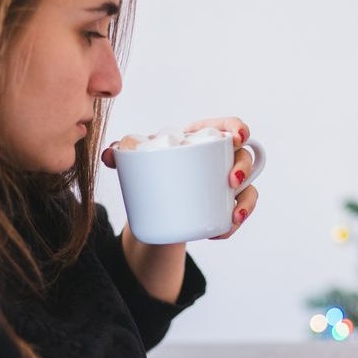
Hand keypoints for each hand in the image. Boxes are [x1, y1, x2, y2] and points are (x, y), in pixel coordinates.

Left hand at [100, 116, 259, 240]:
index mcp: (203, 138)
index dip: (238, 128)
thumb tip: (109, 155)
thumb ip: (122, 153)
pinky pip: (238, 213)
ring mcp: (226, 184)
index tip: (236, 138)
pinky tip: (222, 231)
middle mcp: (221, 159)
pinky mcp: (224, 207)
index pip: (229, 126)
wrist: (154, 202)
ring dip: (246, 202)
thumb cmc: (152, 169)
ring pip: (248, 188)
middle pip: (244, 156)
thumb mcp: (138, 160)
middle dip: (244, 168)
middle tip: (230, 181)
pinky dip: (232, 224)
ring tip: (233, 215)